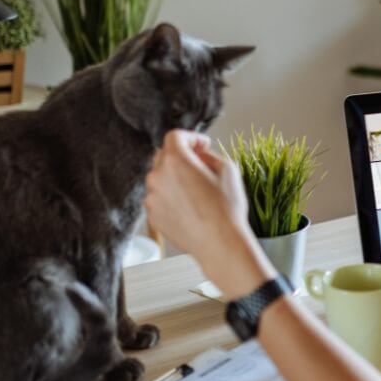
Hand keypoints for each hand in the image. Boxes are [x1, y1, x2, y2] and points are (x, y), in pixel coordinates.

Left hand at [144, 130, 274, 296]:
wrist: (220, 244)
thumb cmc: (226, 208)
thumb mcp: (228, 169)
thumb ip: (208, 155)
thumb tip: (198, 155)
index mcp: (175, 160)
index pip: (175, 136)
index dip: (191, 137)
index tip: (202, 145)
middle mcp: (157, 176)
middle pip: (164, 156)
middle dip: (181, 157)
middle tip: (200, 167)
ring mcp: (152, 197)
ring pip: (161, 179)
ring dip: (175, 179)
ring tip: (197, 193)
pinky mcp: (152, 216)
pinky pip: (160, 199)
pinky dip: (172, 198)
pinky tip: (191, 208)